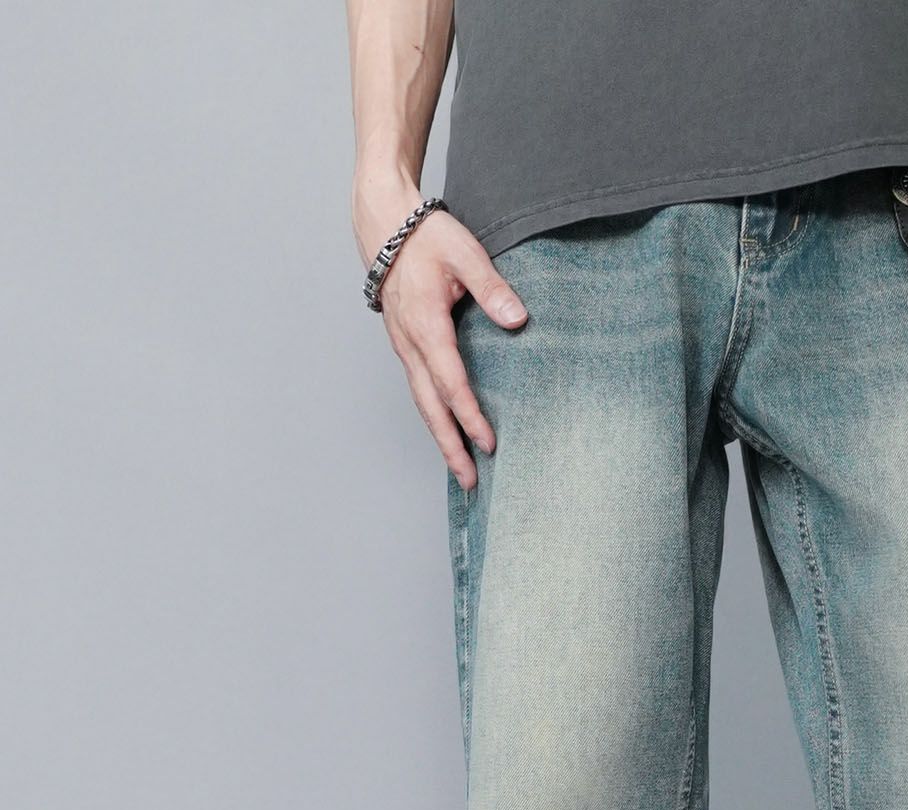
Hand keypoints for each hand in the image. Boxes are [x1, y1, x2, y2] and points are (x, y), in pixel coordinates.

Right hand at [358, 190, 527, 488]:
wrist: (384, 223)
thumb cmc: (425, 236)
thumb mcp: (464, 252)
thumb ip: (492, 287)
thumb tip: (518, 320)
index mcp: (426, 325)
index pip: (451, 382)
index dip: (470, 416)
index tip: (489, 443)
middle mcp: (410, 344)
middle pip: (430, 408)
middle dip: (450, 447)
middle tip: (469, 482)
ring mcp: (404, 348)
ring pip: (422, 404)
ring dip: (441, 439)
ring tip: (461, 472)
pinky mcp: (406, 347)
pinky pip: (420, 391)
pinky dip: (434, 418)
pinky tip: (449, 434)